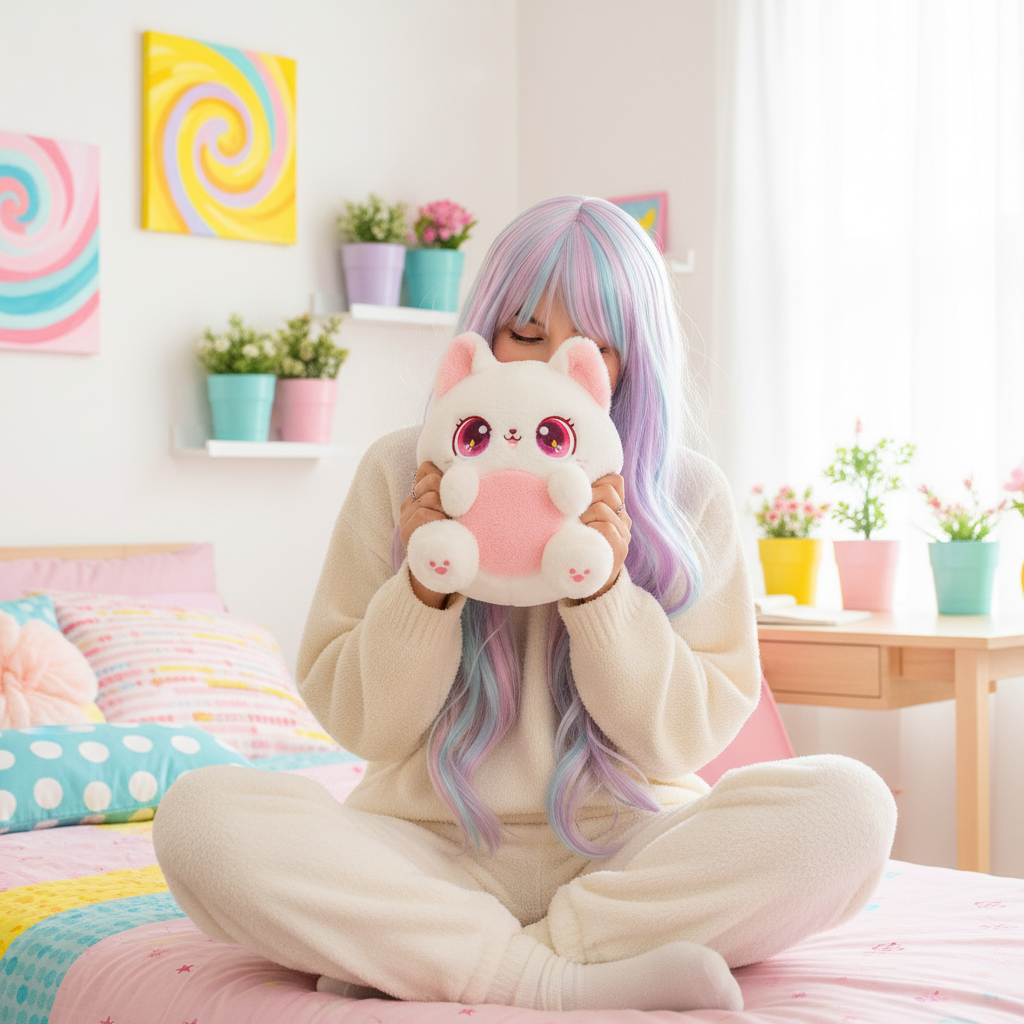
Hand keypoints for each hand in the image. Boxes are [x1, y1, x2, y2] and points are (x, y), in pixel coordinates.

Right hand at [399, 461, 448, 608]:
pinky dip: (438, 520)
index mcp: (420, 497)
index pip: (427, 468)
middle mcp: (410, 505)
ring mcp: (407, 519)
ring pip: (430, 498)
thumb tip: (467, 476)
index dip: (442, 474)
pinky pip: (424, 514)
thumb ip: (453, 497)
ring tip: (451, 524)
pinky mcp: (409, 532)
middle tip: (455, 511)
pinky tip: (444, 531)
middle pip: (432, 480)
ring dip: (446, 509)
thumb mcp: (454, 514)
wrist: (438, 576)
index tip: (453, 491)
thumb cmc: (453, 541)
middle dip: (448, 492)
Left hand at [580, 473, 630, 600]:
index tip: (580, 492)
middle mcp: (623, 519)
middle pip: (608, 490)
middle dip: (586, 497)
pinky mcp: (619, 549)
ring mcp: (623, 534)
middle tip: (574, 512)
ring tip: (577, 528)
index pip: (614, 481)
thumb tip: (560, 483)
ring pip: (604, 509)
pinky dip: (591, 529)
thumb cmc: (578, 550)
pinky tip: (582, 538)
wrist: (592, 587)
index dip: (597, 480)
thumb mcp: (579, 523)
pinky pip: (606, 528)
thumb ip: (580, 506)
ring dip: (584, 515)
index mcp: (615, 509)